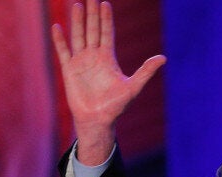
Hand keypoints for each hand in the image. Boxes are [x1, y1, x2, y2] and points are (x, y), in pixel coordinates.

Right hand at [51, 0, 165, 164]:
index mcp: (108, 58)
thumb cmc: (117, 105)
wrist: (98, 119)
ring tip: (77, 5)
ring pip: (78, 37)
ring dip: (77, 22)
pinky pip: (63, 52)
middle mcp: (94, 56)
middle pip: (92, 30)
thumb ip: (146, 71)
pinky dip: (60, 40)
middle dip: (92, 14)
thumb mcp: (134, 86)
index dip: (106, 19)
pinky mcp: (69, 70)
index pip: (107, 33)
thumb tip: (163, 58)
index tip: (105, 3)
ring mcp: (81, 62)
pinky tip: (57, 27)